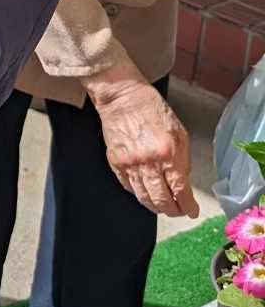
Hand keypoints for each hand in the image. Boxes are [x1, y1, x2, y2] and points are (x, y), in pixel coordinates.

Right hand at [86, 68, 196, 216]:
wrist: (122, 96)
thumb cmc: (151, 108)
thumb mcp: (179, 132)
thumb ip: (183, 160)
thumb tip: (183, 182)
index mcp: (168, 153)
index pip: (181, 191)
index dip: (188, 206)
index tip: (191, 210)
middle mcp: (149, 162)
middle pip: (162, 201)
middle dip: (173, 210)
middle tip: (178, 210)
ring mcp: (130, 164)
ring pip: (144, 198)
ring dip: (156, 206)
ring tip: (163, 205)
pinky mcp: (115, 162)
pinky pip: (128, 187)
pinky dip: (138, 194)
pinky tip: (145, 192)